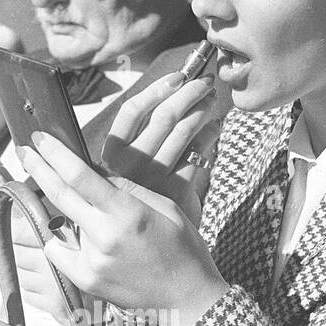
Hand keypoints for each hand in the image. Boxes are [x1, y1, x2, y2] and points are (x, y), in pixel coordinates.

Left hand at [21, 131, 229, 325]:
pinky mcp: (86, 280)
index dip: (54, 154)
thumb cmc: (182, 248)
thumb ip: (125, 188)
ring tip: (84, 218)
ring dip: (61, 213)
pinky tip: (83, 244)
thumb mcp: (163, 206)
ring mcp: (92, 261)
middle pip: (58, 195)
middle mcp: (104, 236)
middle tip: (24, 152)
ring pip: (58, 225)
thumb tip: (92, 170)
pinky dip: (63, 242)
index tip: (38, 138)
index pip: (79, 176)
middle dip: (38, 169)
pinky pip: (59, 252)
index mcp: (126, 212)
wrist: (187, 297)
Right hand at [99, 69, 226, 226]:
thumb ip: (136, 144)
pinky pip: (197, 154)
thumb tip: (167, 98)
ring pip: (183, 132)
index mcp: (110, 158)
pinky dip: (209, 134)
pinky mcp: (176, 192)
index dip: (154, 89)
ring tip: (211, 96)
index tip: (176, 76)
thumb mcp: (124, 174)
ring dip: (201, 108)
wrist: (148, 250)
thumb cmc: (136, 206)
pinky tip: (215, 125)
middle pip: (162, 116)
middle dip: (187, 91)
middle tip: (203, 80)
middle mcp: (129, 167)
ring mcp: (153, 180)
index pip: (131, 112)